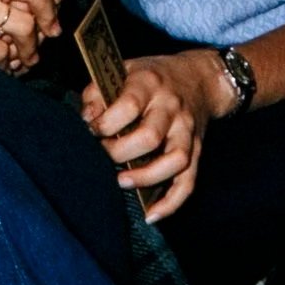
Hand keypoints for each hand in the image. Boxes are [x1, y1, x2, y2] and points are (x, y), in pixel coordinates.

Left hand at [81, 49, 227, 222]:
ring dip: (147, 177)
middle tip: (103, 156)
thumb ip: (98, 92)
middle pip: (151, 136)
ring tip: (122, 182)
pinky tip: (150, 215)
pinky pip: (188, 182)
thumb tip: (86, 119)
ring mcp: (187, 131)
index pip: (129, 104)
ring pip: (175, 160)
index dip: (106, 122)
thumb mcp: (124, 70)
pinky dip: (171, 203)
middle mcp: (172, 108)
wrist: (198, 78)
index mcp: (150, 83)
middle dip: (121, 152)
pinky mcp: (197, 151)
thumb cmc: (152, 78)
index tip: (92, 130)